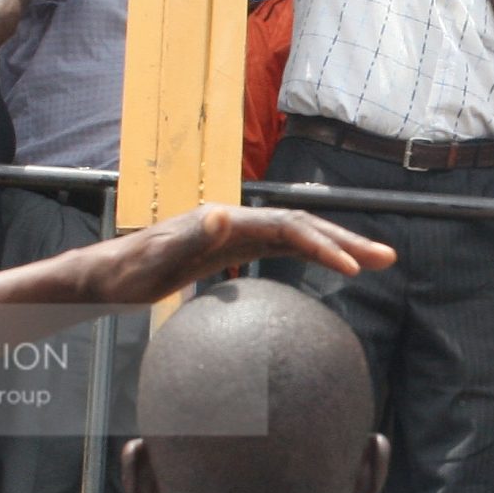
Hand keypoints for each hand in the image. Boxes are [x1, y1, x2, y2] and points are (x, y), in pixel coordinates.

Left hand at [103, 205, 396, 302]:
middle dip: (346, 241)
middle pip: (303, 226)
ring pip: (299, 236)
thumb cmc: (127, 271)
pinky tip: (331, 267)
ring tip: (374, 263)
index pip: (288, 229)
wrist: (106, 275)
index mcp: (227, 222)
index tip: (351, 269)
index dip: (322, 246)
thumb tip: (224, 217)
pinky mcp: (234, 251)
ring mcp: (238, 234)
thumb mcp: (155, 259)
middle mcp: (238, 222)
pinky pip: (284, 250)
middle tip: (388, 258)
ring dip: (337, 246)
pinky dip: (313, 255)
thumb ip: (190, 238)